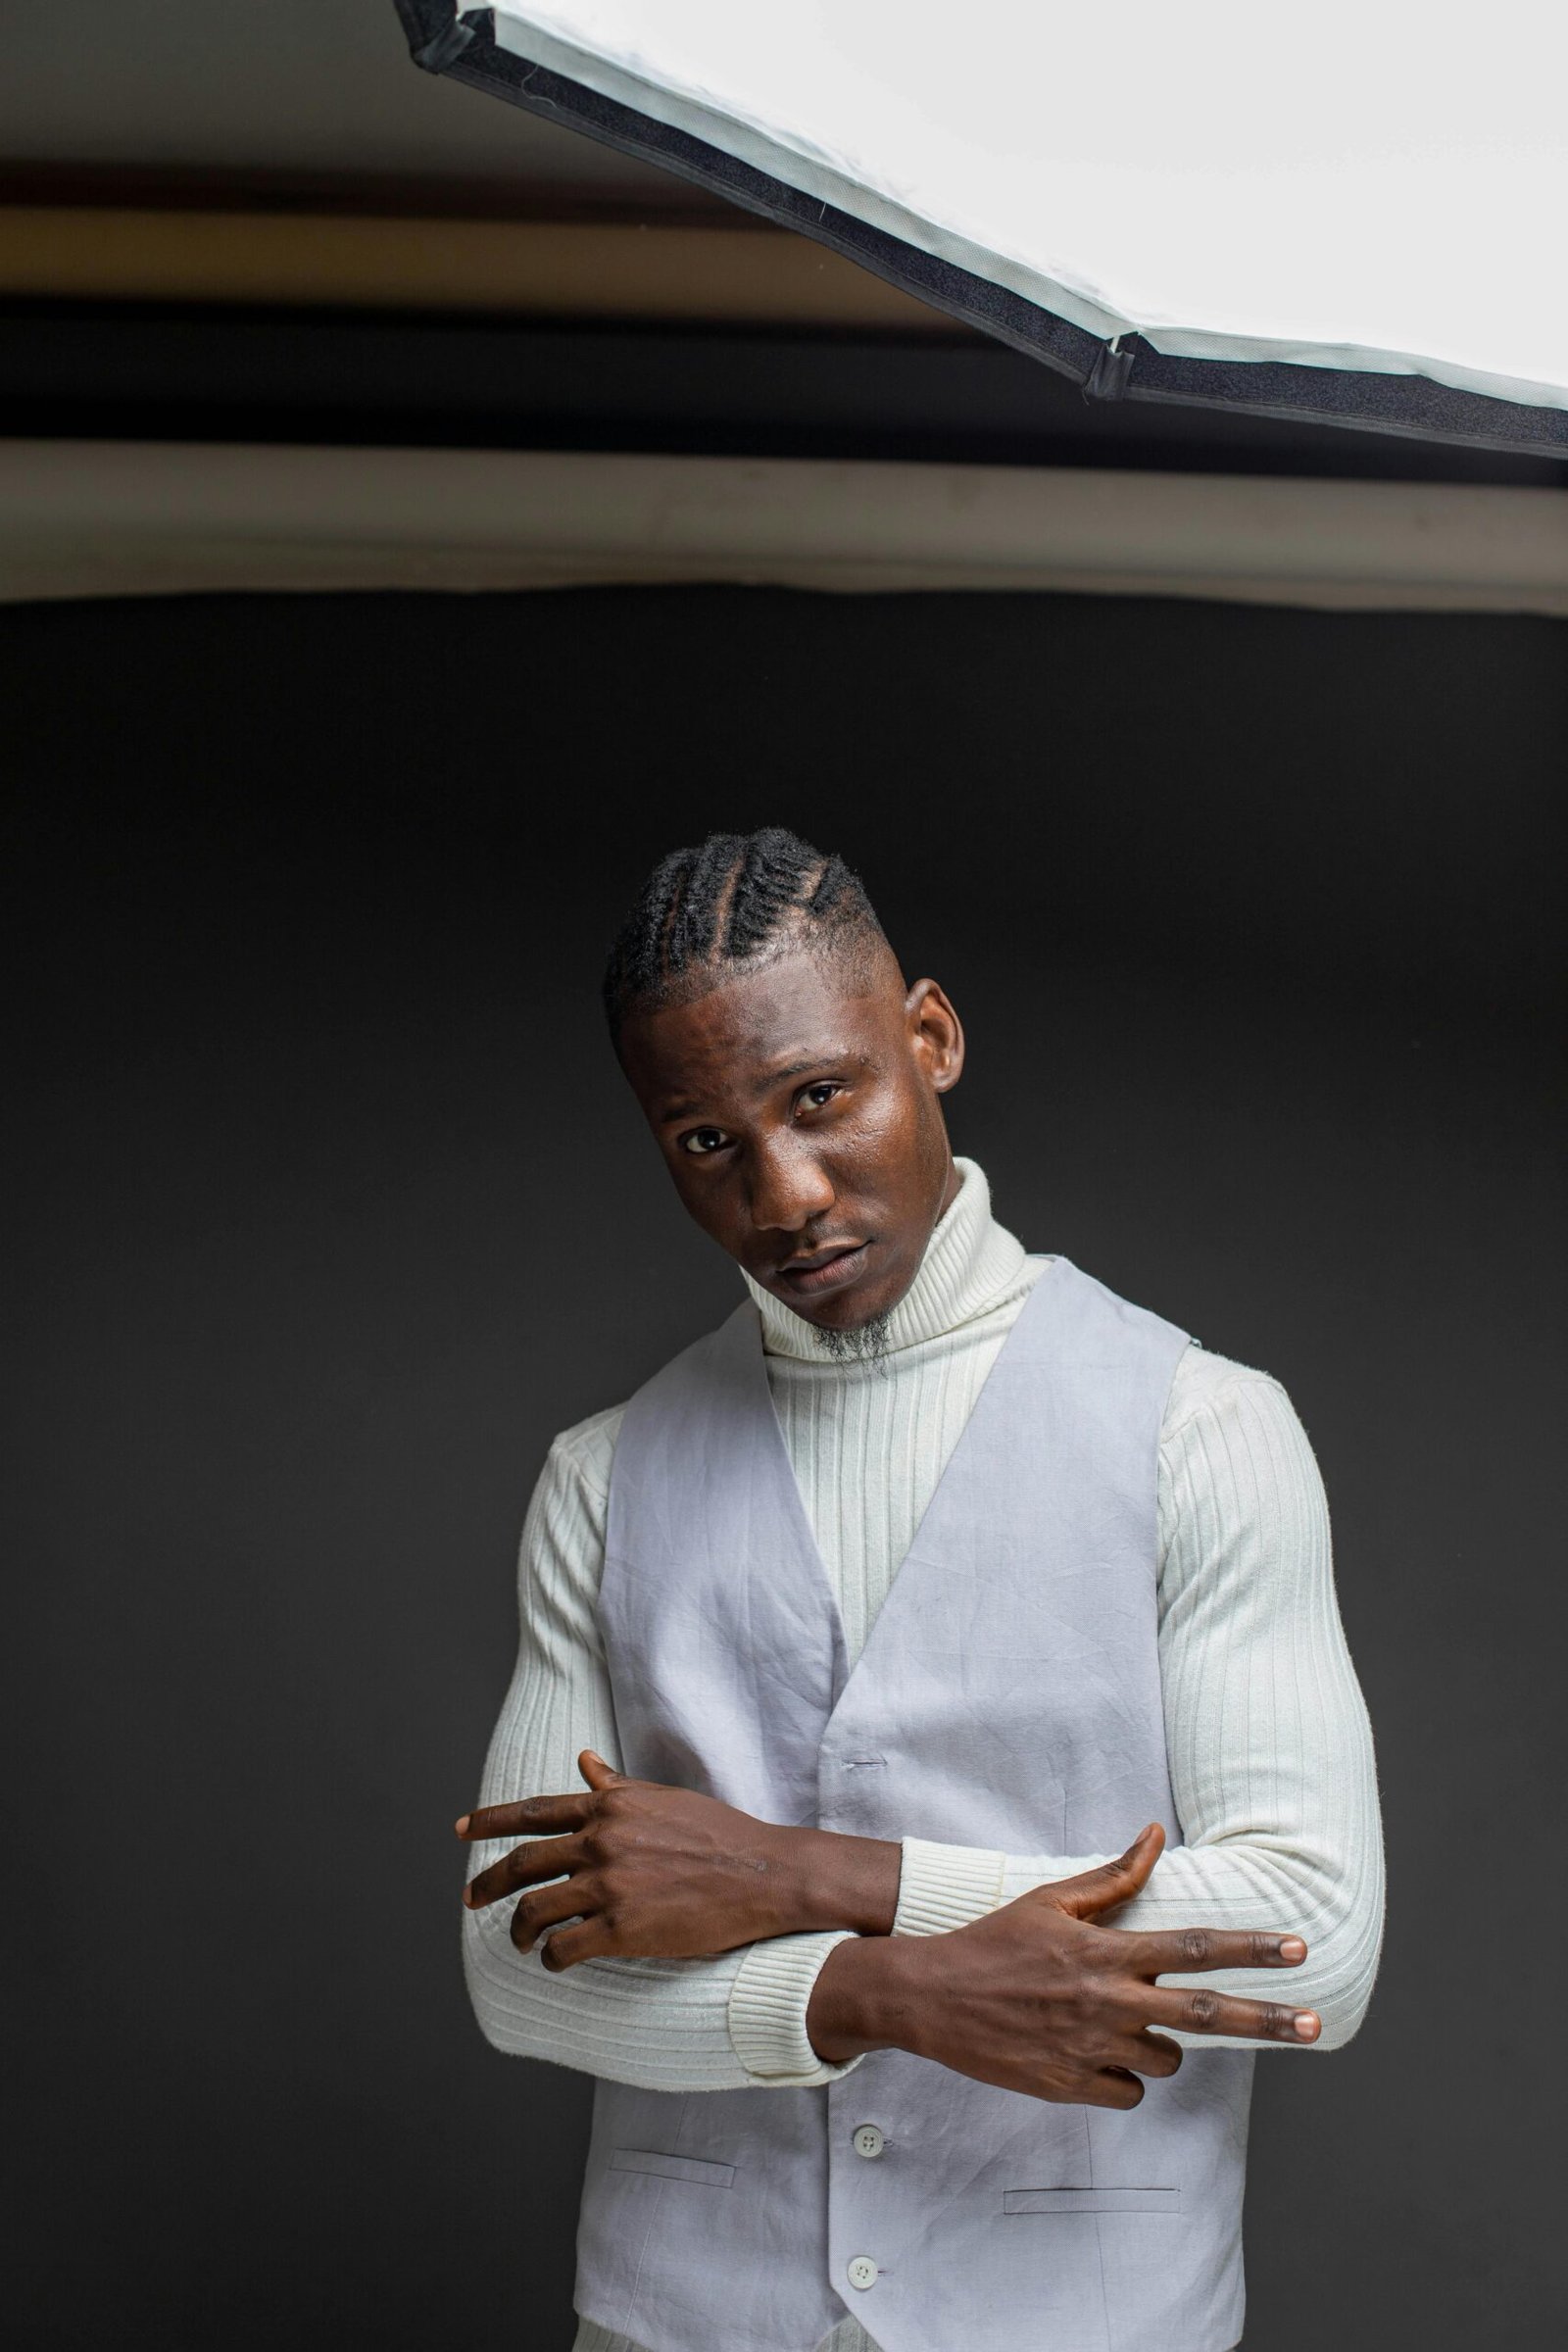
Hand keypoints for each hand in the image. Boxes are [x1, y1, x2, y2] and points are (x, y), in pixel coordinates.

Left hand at [456, 1751, 900, 1969]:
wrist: (763, 1873)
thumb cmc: (718, 1834)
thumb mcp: (662, 1799)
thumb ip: (616, 1786)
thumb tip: (585, 1761)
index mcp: (609, 1807)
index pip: (533, 1811)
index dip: (489, 1821)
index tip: (460, 1831)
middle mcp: (601, 1842)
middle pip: (522, 1863)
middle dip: (487, 1884)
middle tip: (469, 1899)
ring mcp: (609, 1886)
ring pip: (535, 1911)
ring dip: (519, 1930)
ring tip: (520, 1941)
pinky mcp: (623, 1929)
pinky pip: (565, 1948)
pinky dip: (552, 1958)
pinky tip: (554, 1962)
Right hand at [807, 1822, 1319, 2107]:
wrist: (932, 1997)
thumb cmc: (995, 1941)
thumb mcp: (1051, 1899)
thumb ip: (1113, 1877)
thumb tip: (1155, 1834)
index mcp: (1106, 1951)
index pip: (1195, 1947)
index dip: (1251, 1948)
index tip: (1298, 1949)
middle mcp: (1107, 2001)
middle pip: (1206, 2014)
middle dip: (1268, 2020)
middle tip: (1314, 2025)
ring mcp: (1092, 2048)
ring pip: (1167, 2060)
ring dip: (1163, 2046)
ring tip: (1123, 2024)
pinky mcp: (1072, 2087)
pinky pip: (1128, 2092)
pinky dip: (1122, 2077)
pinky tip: (1093, 2055)